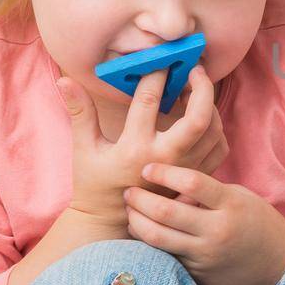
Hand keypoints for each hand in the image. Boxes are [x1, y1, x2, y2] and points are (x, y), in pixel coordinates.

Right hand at [57, 65, 226, 227]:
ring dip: (210, 105)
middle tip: (194, 68)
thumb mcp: (83, 148)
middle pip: (198, 117)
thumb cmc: (94, 184)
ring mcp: (184, 171)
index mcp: (135, 148)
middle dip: (201, 87)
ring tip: (197, 88)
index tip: (157, 59)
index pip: (149, 101)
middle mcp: (165, 159)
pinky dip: (217, 128)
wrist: (111, 225)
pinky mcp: (195, 178)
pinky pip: (219, 147)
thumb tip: (64, 80)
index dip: (155, 74)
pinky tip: (204, 115)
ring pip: (213, 131)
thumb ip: (80, 112)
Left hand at [123, 163, 284, 284]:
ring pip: (157, 238)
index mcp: (232, 205)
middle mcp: (217, 231)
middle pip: (165, 212)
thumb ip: (209, 192)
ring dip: (136, 221)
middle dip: (139, 198)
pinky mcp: (198, 273)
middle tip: (129, 191)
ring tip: (130, 210)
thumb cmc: (260, 224)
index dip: (164, 172)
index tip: (148, 167)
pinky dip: (149, 242)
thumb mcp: (241, 197)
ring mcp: (205, 255)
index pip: (192, 183)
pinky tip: (141, 231)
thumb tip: (171, 185)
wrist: (281, 266)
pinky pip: (165, 255)